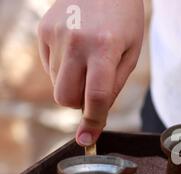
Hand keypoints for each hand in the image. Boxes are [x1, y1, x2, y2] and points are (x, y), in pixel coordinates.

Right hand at [38, 0, 144, 145]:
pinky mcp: (43, 29)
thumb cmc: (124, 21)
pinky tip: (76, 48)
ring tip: (88, 60)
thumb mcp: (131, 54)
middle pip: (65, 97)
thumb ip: (114, 86)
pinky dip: (63, 67)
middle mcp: (76, 42)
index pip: (95, 96)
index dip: (92, 121)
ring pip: (56, 84)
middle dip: (78, 103)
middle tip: (92, 90)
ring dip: (72, 83)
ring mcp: (56, 34)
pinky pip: (49, 66)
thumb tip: (96, 115)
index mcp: (105, 49)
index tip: (87, 138)